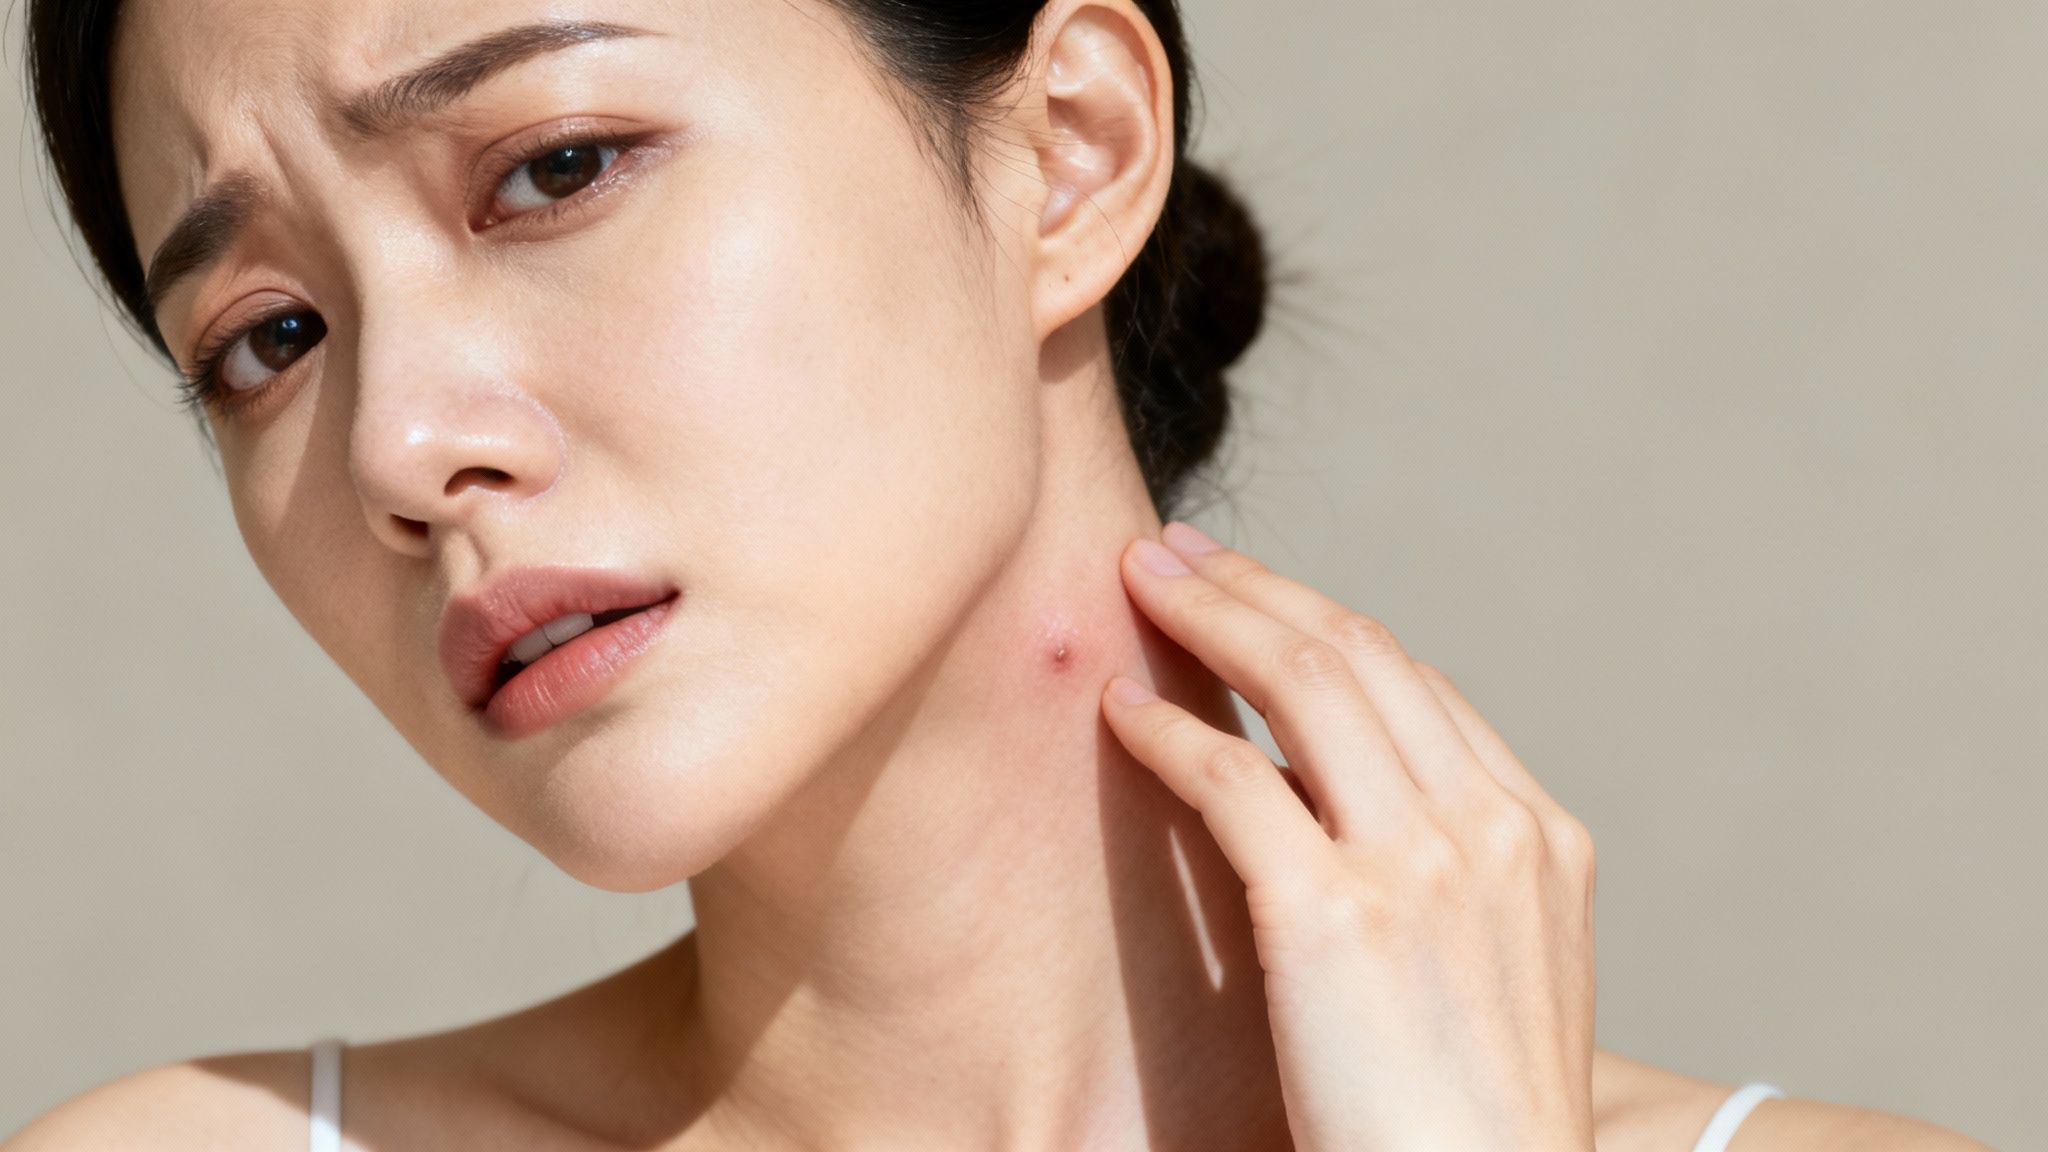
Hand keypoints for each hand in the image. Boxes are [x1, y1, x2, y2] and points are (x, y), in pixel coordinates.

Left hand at [1099, 523, 1597, 1151]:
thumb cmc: (1461, 1124)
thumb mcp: (1488, 974)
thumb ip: (1434, 875)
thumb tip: (1320, 801)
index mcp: (1540, 838)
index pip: (1418, 686)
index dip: (1324, 621)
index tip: (1253, 592)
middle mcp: (1491, 828)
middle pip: (1359, 653)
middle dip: (1257, 585)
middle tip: (1177, 548)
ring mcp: (1422, 863)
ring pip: (1303, 681)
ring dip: (1210, 615)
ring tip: (1138, 582)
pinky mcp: (1336, 914)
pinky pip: (1233, 780)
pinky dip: (1169, 731)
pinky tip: (1119, 709)